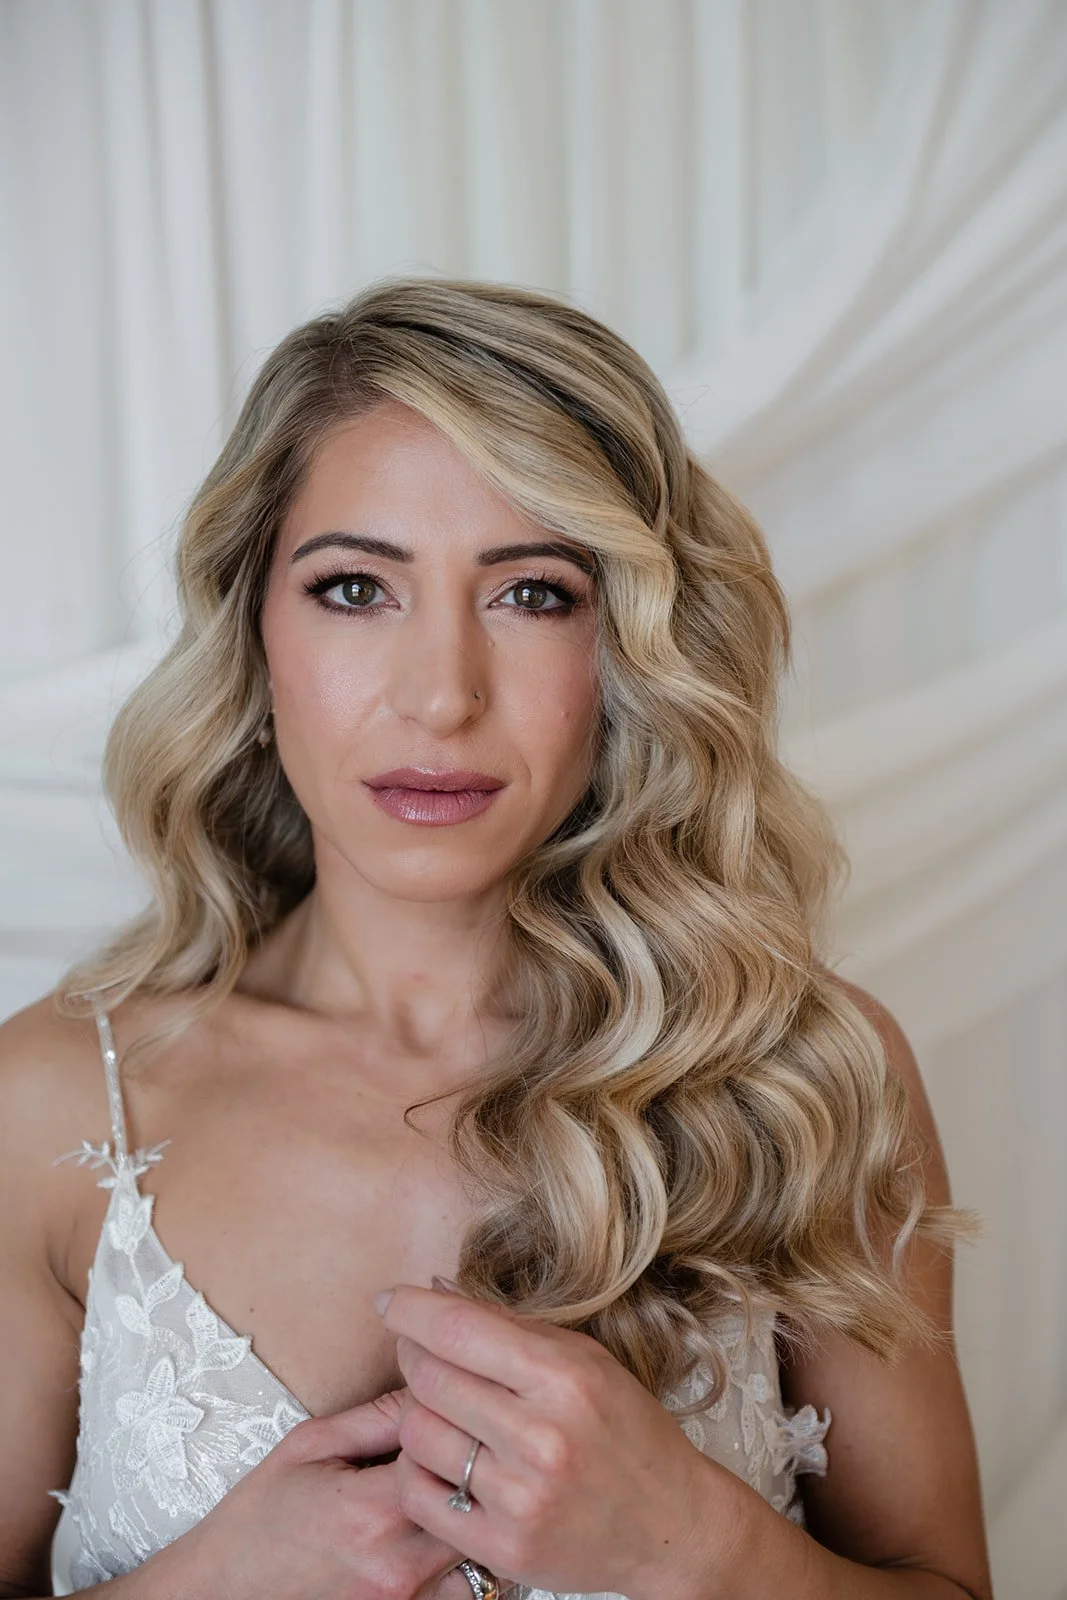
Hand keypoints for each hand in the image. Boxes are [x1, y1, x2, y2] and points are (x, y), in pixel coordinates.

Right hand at [147, 1386, 476, 1599]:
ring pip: (481, 1553)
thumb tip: (431, 1384)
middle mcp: (396, 1563)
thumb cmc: (258, 1518)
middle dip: (477, 1467)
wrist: (222, 1593)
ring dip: (480, 1519)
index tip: (449, 1404)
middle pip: (477, 1504)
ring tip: (462, 1492)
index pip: (450, 1449)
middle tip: (467, 1442)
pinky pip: (463, 1592)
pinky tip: (447, 1536)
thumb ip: (376, 1418)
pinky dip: (463, 1563)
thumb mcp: (308, 1446)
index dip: (456, 1421)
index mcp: (370, 1509)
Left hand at [380, 1279, 717, 1599]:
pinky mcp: (503, 1547)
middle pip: (430, 1379)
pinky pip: (419, 1495)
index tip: (389, 1301)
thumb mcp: (586, 1361)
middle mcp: (541, 1437)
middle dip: (412, 1356)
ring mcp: (520, 1498)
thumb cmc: (628, 1432)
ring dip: (415, 1412)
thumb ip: (513, 1328)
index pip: (460, 1331)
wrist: (669, 1525)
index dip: (411, 1311)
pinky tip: (440, 1457)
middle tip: (418, 1352)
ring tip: (440, 1408)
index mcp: (565, 1378)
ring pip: (416, 1434)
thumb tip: (438, 1293)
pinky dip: (416, 1469)